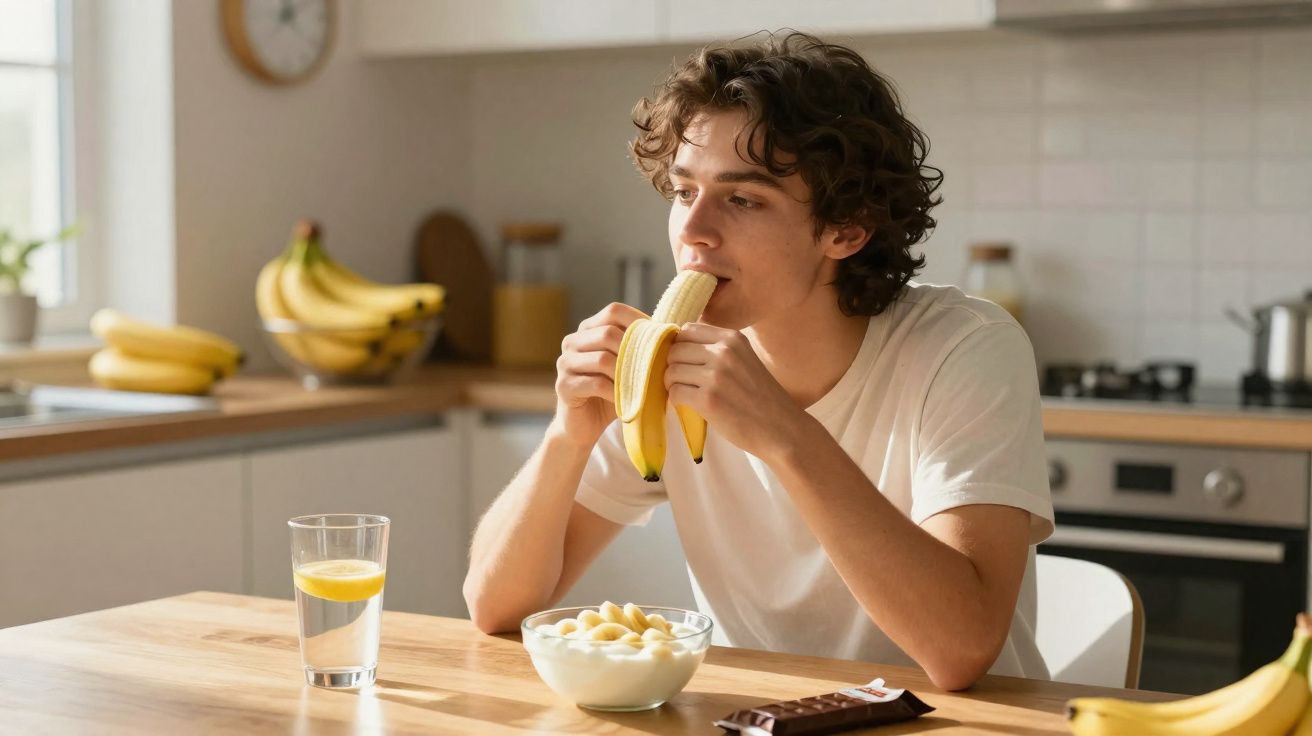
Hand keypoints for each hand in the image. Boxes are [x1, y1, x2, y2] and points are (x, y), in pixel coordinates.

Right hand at [551, 302, 647, 449]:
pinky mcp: (564, 386)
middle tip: (655, 367)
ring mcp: (565, 363)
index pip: (614, 311)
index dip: (638, 320)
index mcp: (588, 330)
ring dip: (627, 374)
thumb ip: (641, 347)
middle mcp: (572, 341)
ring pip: (602, 359)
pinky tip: (627, 401)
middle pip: (607, 333)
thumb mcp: (627, 366)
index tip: (660, 338)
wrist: (585, 426)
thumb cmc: (611, 392)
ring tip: (642, 386)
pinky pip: (595, 384)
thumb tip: (674, 331)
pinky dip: (616, 393)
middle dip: (635, 350)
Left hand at [663, 323, 805, 459]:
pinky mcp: (707, 400)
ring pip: (671, 371)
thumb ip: (719, 350)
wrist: (781, 429)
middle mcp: (724, 352)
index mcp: (733, 338)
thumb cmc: (762, 398)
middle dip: (674, 366)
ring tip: (686, 394)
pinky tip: (690, 405)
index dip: (681, 346)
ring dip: (673, 384)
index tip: (686, 361)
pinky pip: (675, 393)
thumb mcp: (745, 360)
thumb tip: (678, 346)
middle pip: (675, 350)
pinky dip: (676, 400)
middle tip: (683, 381)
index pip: (688, 329)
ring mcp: (715, 376)